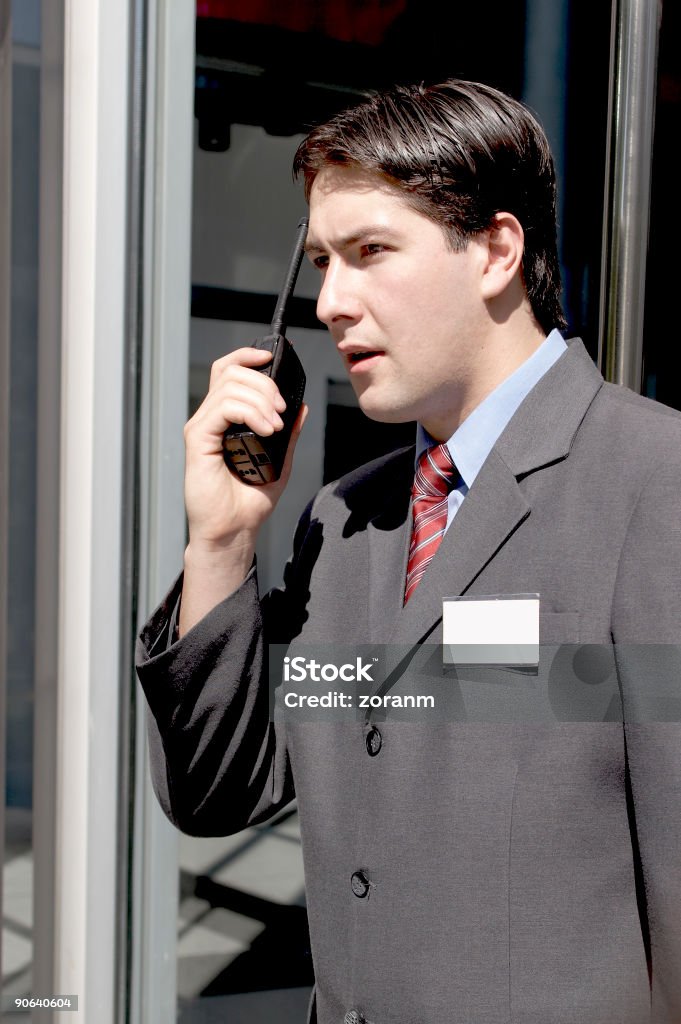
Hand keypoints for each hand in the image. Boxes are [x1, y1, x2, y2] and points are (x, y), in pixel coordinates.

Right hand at [183, 346, 306, 555]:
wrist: (233, 531)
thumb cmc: (249, 502)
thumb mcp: (279, 461)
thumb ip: (288, 434)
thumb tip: (301, 407)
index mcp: (227, 419)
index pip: (230, 371)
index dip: (249, 355)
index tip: (273, 357)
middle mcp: (212, 418)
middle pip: (233, 372)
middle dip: (265, 383)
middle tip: (282, 412)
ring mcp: (203, 427)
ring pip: (229, 385)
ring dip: (261, 399)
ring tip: (275, 427)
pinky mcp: (198, 439)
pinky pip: (222, 407)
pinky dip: (250, 412)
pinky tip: (265, 431)